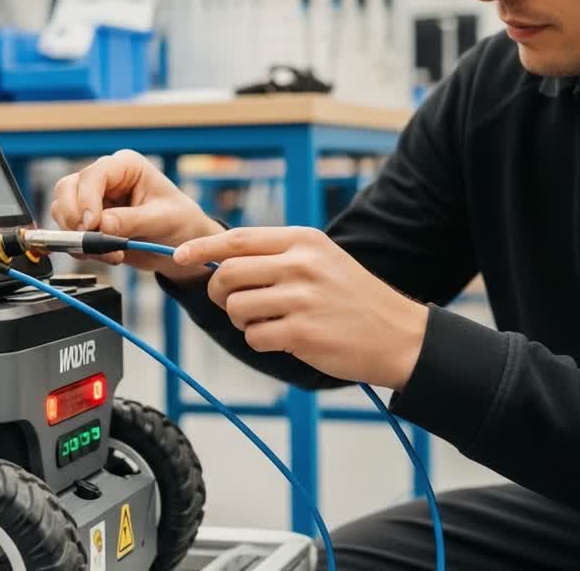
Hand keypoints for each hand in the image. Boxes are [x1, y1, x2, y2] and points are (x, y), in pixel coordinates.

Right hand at [50, 150, 224, 281]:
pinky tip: (108, 256)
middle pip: (67, 189)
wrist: (182, 246)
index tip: (92, 224)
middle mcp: (105, 180)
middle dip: (74, 217)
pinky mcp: (89, 224)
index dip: (86, 199)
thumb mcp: (163, 220)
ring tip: (110, 252)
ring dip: (79, 237)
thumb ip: (133, 221)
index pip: (93, 175)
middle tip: (91, 239)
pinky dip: (82, 249)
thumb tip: (103, 224)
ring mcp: (93, 201)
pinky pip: (69, 234)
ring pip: (62, 211)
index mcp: (125, 167)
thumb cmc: (180, 222)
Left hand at [174, 226, 428, 390]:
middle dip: (219, 292)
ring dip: (242, 320)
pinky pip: (253, 336)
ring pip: (236, 307)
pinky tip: (284, 338)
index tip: (180, 254)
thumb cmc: (355, 298)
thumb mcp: (322, 259)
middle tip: (234, 303)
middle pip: (227, 274)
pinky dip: (260, 340)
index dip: (202, 247)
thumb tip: (223, 260)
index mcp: (303, 241)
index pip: (238, 239)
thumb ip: (278, 256)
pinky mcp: (301, 332)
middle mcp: (300, 264)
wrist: (399, 334)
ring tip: (268, 322)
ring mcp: (301, 298)